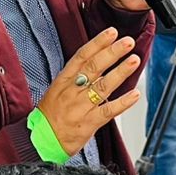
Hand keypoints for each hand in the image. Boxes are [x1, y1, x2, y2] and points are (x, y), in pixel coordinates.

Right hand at [37, 29, 142, 154]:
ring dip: (120, 72)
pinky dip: (123, 102)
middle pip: (94, 68)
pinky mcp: (88, 123)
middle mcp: (72, 92)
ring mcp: (80, 107)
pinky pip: (108, 111)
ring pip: (103, 86)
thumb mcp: (57, 90)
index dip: (97, 43)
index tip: (111, 33)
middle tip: (127, 42)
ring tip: (134, 60)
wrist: (41, 141)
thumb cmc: (51, 116)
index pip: (82, 57)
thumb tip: (99, 61)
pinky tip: (134, 94)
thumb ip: (77, 77)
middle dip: (112, 53)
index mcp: (63, 81)